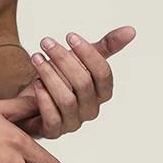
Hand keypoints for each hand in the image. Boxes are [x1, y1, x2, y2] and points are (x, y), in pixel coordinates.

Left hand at [15, 25, 135, 138]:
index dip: (88, 53)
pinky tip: (36, 84)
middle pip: (83, 84)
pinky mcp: (53, 131)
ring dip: (49, 75)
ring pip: (67, 99)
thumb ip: (105, 47)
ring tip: (36, 58)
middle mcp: (90, 109)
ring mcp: (73, 122)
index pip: (103, 74)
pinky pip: (52, 118)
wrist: (32, 101)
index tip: (70, 36)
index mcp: (101, 93)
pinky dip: (44, 99)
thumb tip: (130, 31)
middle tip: (46, 42)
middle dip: (63, 59)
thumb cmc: (61, 80)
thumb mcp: (81, 60)